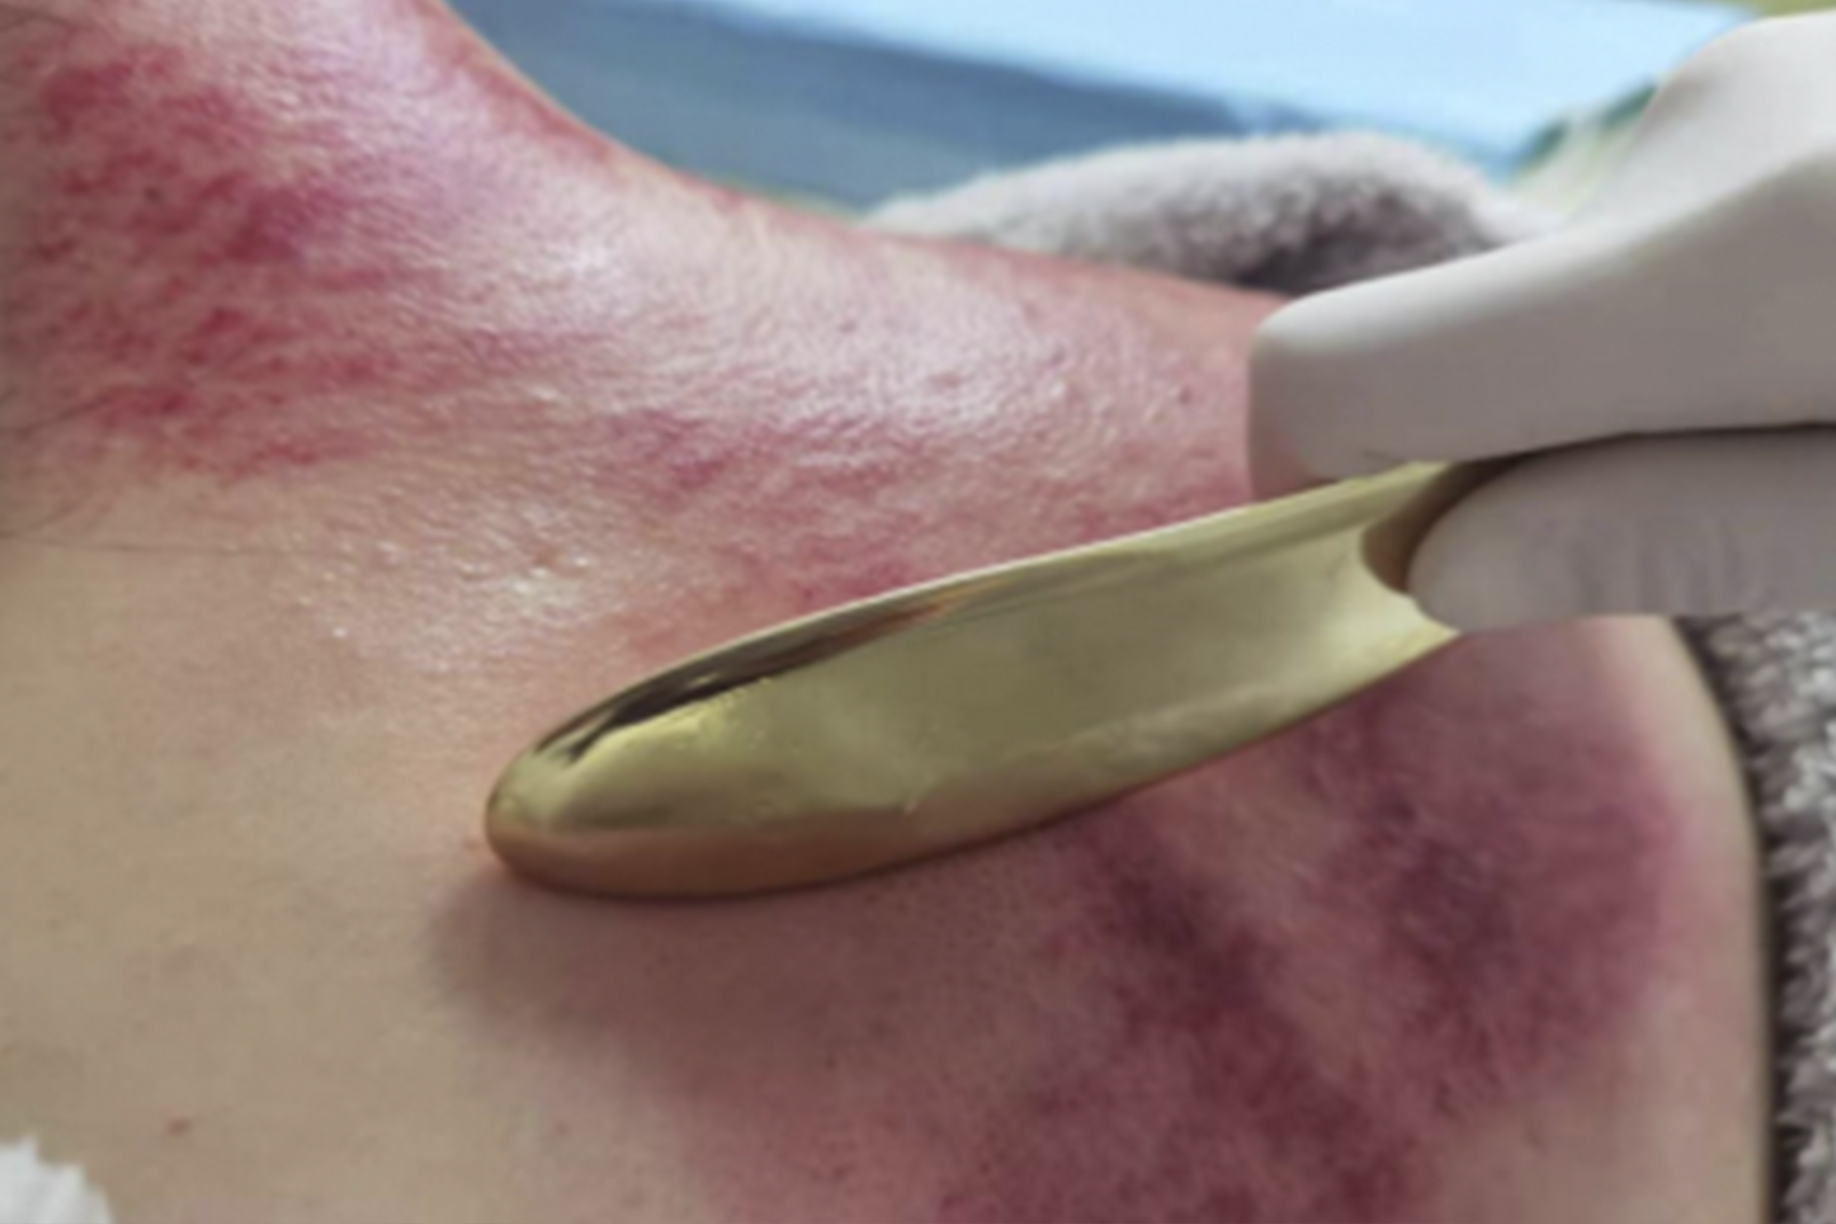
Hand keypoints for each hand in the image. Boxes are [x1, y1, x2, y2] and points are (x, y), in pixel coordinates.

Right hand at [1250, 13, 1835, 628]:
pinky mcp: (1798, 71)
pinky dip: (1708, 324)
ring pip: (1576, 295)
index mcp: (1723, 264)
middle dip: (1527, 456)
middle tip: (1740, 523)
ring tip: (1830, 420)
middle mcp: (1700, 130)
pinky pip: (1662, 235)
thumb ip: (1674, 540)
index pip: (1335, 368)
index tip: (1400, 570)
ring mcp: (1758, 72)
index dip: (1305, 483)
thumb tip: (1436, 568)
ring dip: (1641, 393)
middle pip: (1461, 338)